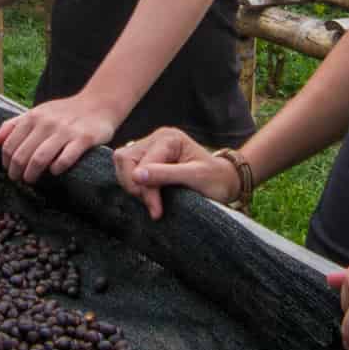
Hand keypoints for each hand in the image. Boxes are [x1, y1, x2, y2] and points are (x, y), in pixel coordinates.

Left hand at [0, 95, 118, 183]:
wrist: (99, 104)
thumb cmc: (64, 112)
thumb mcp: (37, 112)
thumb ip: (14, 125)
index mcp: (33, 117)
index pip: (10, 144)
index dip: (6, 161)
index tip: (9, 169)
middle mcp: (47, 123)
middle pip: (22, 154)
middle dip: (16, 171)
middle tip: (18, 179)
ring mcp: (65, 131)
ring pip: (40, 158)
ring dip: (32, 173)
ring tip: (30, 180)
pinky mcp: (83, 139)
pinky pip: (65, 158)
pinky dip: (57, 168)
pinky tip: (54, 171)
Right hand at [111, 127, 238, 219]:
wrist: (225, 182)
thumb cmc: (215, 179)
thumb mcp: (195, 178)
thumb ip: (165, 175)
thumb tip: (135, 176)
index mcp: (169, 138)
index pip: (142, 162)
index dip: (145, 189)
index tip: (156, 211)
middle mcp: (157, 138)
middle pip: (125, 159)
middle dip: (135, 186)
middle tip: (153, 206)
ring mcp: (150, 147)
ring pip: (123, 164)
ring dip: (133, 186)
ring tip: (152, 201)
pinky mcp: (147, 158)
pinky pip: (127, 169)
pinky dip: (134, 185)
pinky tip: (149, 196)